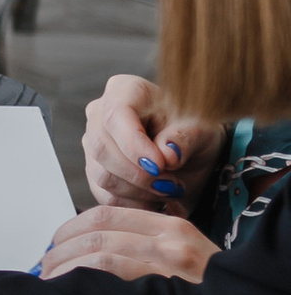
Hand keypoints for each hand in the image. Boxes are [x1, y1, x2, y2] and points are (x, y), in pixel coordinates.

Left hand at [36, 203, 215, 285]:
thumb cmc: (207, 292)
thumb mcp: (184, 258)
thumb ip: (146, 247)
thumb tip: (92, 251)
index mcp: (172, 226)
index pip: (108, 213)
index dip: (72, 227)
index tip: (55, 242)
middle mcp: (168, 239)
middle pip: (97, 231)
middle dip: (62, 248)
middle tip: (44, 265)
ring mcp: (166, 263)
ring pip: (98, 252)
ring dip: (64, 266)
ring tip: (49, 280)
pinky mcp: (162, 289)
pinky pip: (109, 276)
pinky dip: (82, 281)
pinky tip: (69, 291)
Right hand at [81, 72, 218, 212]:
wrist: (191, 154)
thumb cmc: (193, 132)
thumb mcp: (200, 129)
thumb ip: (184, 138)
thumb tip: (167, 155)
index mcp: (125, 90)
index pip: (115, 116)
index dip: (134, 145)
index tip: (161, 166)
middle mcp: (100, 114)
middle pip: (102, 148)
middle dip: (139, 174)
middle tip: (173, 185)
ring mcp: (93, 144)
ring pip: (102, 175)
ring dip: (140, 192)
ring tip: (170, 190)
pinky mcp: (94, 171)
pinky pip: (104, 196)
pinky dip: (134, 205)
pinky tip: (157, 200)